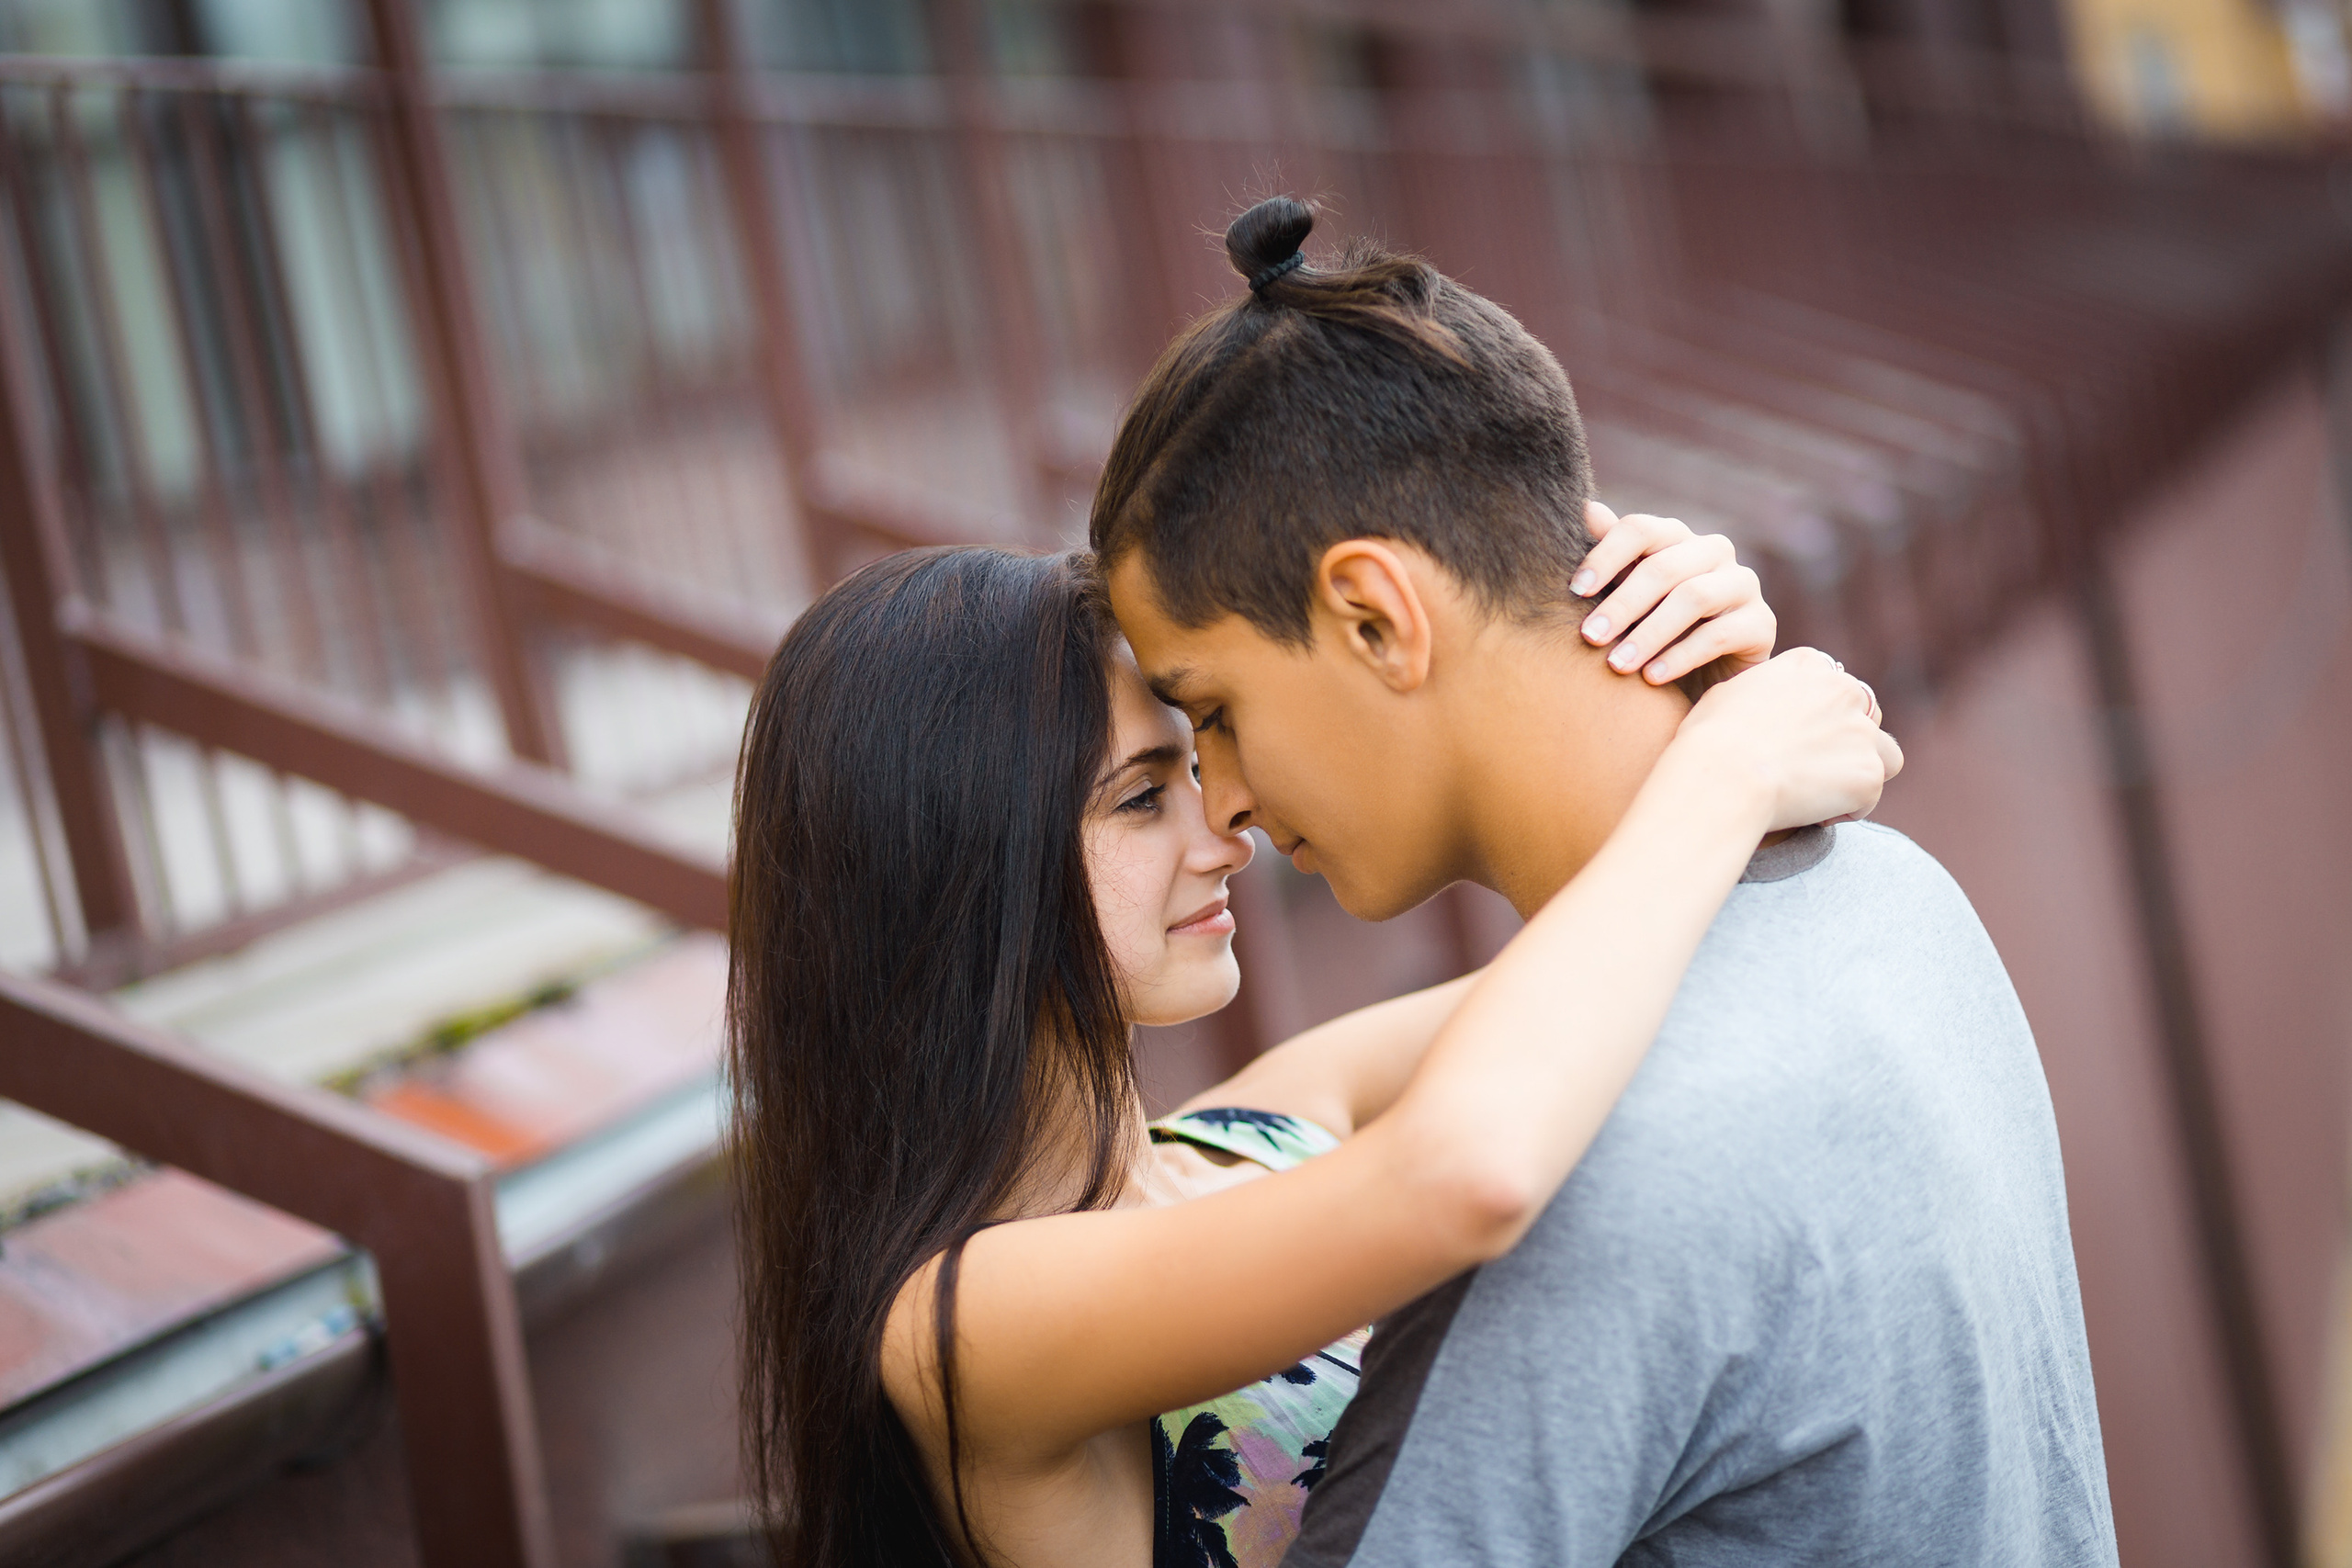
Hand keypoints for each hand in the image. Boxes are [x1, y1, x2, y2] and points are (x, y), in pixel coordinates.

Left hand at [1572, 501, 1773, 685]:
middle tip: (1590, 636)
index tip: (1575, 591)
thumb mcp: (1629, 595)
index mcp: (1678, 538)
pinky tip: (1650, 678)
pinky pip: (1718, 636)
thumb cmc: (1659, 630)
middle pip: (1664, 567)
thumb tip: (1587, 509)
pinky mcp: (1762, 623)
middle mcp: (1714, 552)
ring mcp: (1743, 585)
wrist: (1711, 676)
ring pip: (1693, 598)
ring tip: (1617, 665)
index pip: (1641, 529)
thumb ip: (1612, 557)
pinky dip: (1680, 657)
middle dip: (1622, 604)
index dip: (1605, 556)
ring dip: (1649, 634)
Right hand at [1670, 649, 1902, 831]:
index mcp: (1808, 665)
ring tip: (1823, 794)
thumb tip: (1760, 704)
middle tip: (1810, 771)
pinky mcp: (1868, 773)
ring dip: (1860, 773)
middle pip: (1867, 716)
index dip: (1820, 716)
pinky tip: (1811, 816)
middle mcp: (1844, 690)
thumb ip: (1762, 692)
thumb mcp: (1728, 694)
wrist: (1722, 775)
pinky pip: (1869, 797)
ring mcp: (1861, 732)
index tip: (1796, 740)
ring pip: (1885, 755)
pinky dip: (1846, 809)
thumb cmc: (1709, 738)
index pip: (1833, 686)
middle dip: (1847, 743)